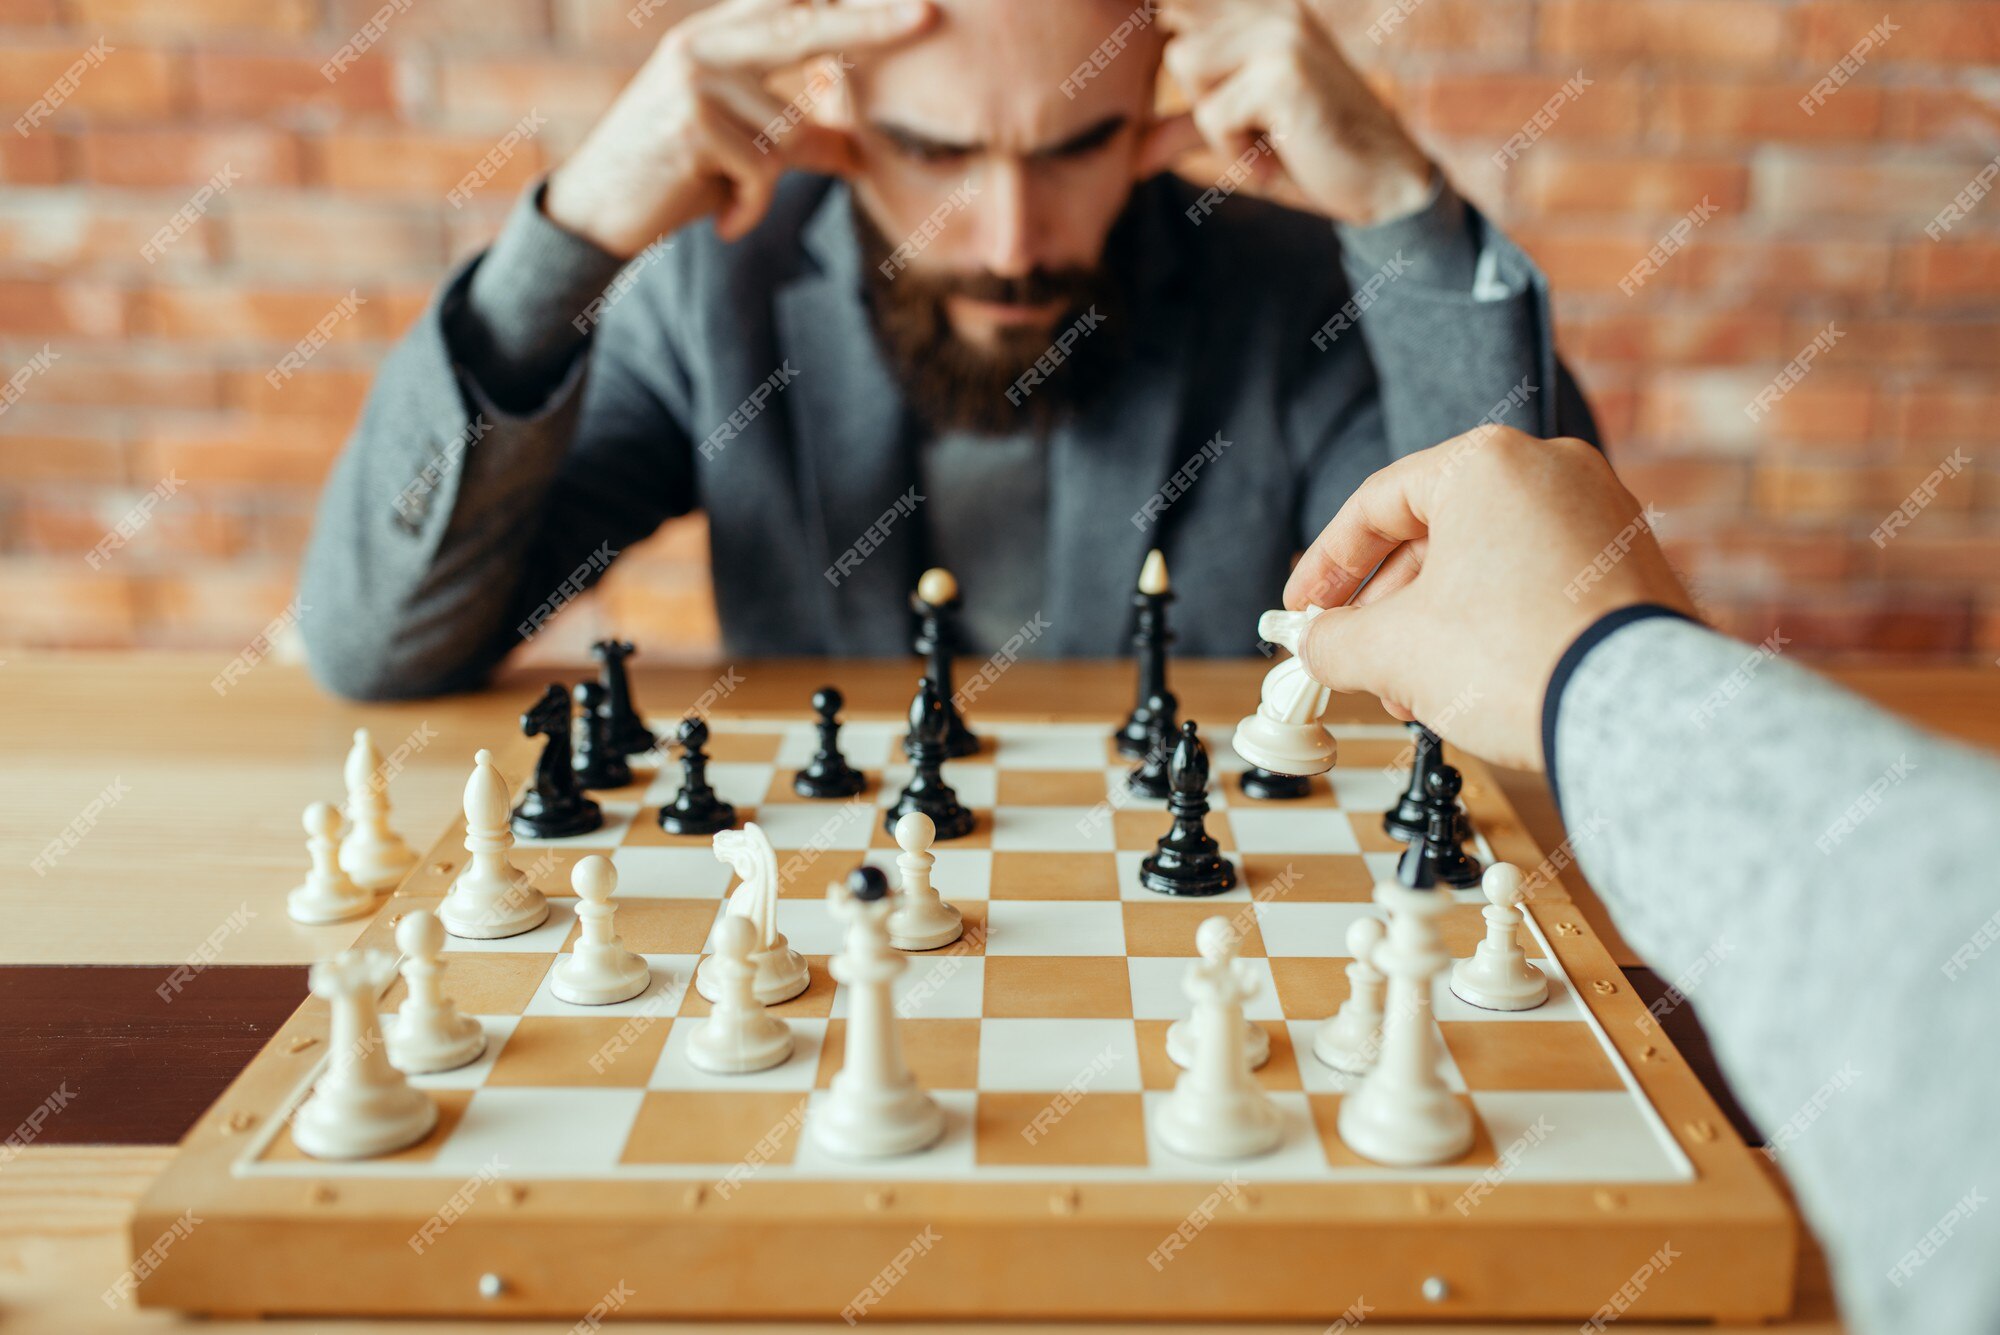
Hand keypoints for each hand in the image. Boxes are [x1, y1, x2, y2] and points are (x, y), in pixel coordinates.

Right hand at [546, 0, 935, 256]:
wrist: (596, 212)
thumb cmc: (674, 176)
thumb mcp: (739, 146)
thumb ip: (792, 131)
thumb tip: (859, 152)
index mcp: (714, 37)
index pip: (791, 5)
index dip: (844, 2)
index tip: (908, 0)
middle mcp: (702, 45)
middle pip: (805, 29)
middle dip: (870, 26)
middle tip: (927, 15)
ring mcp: (695, 79)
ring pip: (789, 130)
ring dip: (773, 180)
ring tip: (732, 197)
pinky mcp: (693, 123)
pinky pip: (765, 169)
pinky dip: (752, 206)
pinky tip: (724, 219)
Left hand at [1140, 0, 1434, 225]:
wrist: (1384, 182)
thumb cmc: (1310, 152)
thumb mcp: (1236, 134)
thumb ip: (1181, 130)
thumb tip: (1128, 155)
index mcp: (1261, 6)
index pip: (1182, 4)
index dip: (1155, 20)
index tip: (1134, 23)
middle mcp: (1272, 5)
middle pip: (1175, 36)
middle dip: (1192, 90)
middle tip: (1248, 122)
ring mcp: (1280, 31)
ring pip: (1188, 69)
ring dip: (1216, 122)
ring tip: (1265, 139)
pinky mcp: (1283, 71)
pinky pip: (1212, 114)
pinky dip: (1235, 150)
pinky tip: (1276, 157)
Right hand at [1283, 428, 1696, 771]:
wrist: (1633, 716)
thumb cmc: (1517, 658)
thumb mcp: (1392, 650)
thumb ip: (1333, 640)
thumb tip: (1311, 644)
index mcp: (1485, 462)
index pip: (1376, 505)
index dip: (1325, 565)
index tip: (1301, 609)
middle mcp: (1549, 469)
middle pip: (1433, 536)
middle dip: (1385, 611)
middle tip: (1353, 661)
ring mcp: (1598, 513)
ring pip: (1485, 564)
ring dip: (1435, 626)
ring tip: (1412, 692)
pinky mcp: (1627, 563)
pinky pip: (1534, 582)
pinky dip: (1492, 624)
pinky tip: (1470, 683)